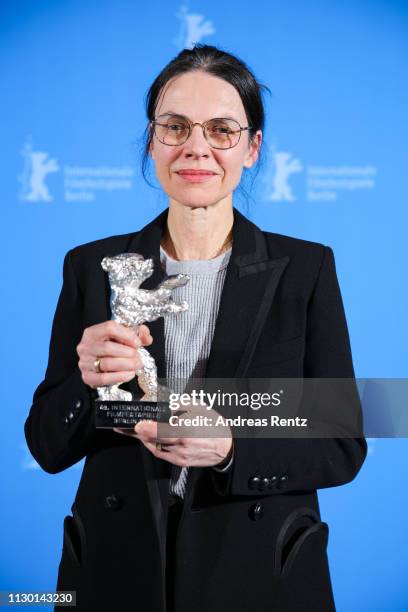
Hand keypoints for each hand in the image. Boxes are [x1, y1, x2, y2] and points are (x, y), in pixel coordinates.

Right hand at [76, 321, 152, 388]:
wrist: (96, 364)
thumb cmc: (109, 348)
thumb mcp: (122, 337)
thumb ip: (137, 334)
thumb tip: (146, 337)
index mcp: (92, 332)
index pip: (109, 328)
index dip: (127, 335)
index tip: (138, 342)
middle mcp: (86, 346)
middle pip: (108, 347)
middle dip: (128, 353)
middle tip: (138, 356)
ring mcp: (84, 362)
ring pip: (107, 363)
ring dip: (127, 365)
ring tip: (137, 365)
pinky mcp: (87, 377)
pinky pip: (104, 378)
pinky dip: (120, 376)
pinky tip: (130, 374)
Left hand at [114, 400, 232, 467]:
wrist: (226, 447)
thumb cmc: (213, 425)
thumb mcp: (198, 408)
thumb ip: (178, 405)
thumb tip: (161, 401)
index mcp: (189, 430)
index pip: (166, 431)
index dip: (150, 429)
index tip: (138, 425)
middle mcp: (183, 445)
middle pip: (156, 440)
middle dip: (139, 433)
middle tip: (125, 426)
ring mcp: (180, 456)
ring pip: (155, 447)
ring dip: (143, 439)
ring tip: (133, 430)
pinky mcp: (179, 462)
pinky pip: (160, 454)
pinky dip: (151, 445)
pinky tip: (146, 438)